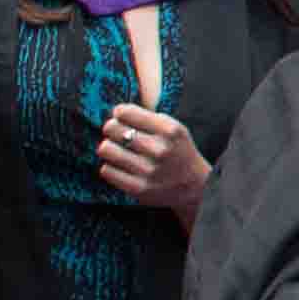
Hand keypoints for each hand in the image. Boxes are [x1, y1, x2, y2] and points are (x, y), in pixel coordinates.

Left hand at [95, 103, 210, 219]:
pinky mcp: (137, 188)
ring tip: (118, 149)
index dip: (119, 113)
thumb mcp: (174, 128)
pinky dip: (111, 167)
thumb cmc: (178, 151)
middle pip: (112, 128)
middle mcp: (159, 149)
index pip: (126, 112)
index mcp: (169, 130)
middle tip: (116, 132)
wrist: (193, 186)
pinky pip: (106, 170)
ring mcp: (148, 170)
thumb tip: (117, 111)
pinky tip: (120, 166)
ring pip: (106, 149)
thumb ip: (149, 117)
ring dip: (109, 148)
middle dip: (111, 128)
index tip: (120, 116)